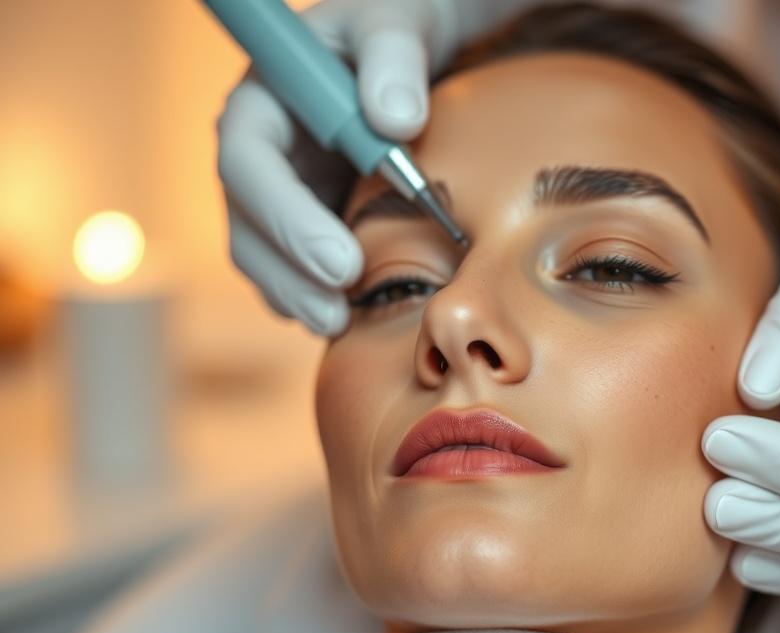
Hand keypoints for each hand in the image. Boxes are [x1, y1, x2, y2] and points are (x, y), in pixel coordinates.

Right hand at [215, 0, 530, 333]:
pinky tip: (348, 320)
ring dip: (296, 296)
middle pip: (248, 226)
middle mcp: (259, 157)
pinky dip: (315, 295)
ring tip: (340, 325)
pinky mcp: (303, 224)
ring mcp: (278, 196)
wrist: (401, 60)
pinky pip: (295, 270)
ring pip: (264, 259)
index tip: (340, 260)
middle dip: (288, 275)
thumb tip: (396, 120)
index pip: (248, 164)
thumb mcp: (392, 23)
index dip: (286, 218)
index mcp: (261, 104)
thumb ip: (394, 58)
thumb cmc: (389, 30)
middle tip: (337, 311)